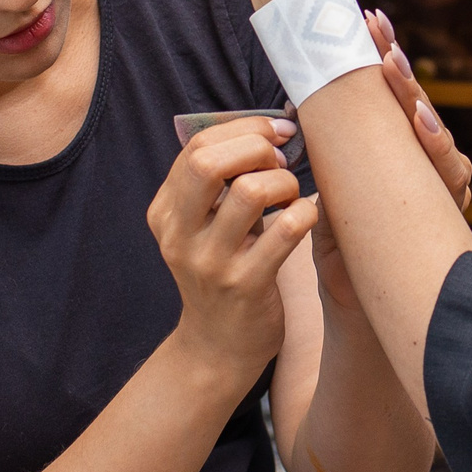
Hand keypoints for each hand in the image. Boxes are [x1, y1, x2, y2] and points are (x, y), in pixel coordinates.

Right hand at [148, 116, 319, 374]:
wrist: (218, 346)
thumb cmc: (222, 271)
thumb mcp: (201, 226)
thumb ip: (216, 181)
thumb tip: (269, 125)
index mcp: (165, 212)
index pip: (198, 146)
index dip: (245, 128)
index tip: (277, 131)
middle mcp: (180, 235)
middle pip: (210, 162)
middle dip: (258, 147)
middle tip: (281, 161)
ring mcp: (211, 263)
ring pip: (251, 191)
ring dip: (284, 182)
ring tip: (291, 195)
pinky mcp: (246, 285)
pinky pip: (288, 230)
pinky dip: (306, 212)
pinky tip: (306, 219)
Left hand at [313, 11, 471, 314]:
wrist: (366, 310)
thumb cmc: (347, 250)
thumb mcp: (330, 191)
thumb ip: (327, 152)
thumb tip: (291, 104)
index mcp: (392, 154)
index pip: (387, 97)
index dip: (378, 59)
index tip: (362, 22)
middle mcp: (420, 166)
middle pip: (414, 104)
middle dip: (396, 65)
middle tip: (376, 28)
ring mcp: (438, 188)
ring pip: (436, 133)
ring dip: (414, 97)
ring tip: (392, 67)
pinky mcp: (446, 214)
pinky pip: (450, 175)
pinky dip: (437, 147)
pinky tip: (421, 123)